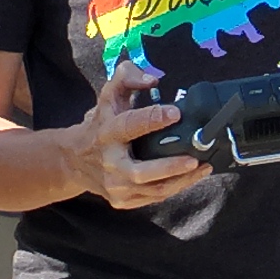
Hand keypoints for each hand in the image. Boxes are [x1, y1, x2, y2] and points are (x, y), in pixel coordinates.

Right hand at [61, 61, 204, 210]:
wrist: (75, 160)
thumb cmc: (100, 124)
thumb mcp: (109, 95)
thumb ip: (127, 77)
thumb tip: (152, 80)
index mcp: (107, 133)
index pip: (129, 125)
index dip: (152, 119)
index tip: (176, 113)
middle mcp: (110, 163)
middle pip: (140, 172)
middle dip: (169, 167)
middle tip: (194, 159)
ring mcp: (115, 186)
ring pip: (153, 190)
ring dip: (182, 181)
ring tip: (204, 167)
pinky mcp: (123, 201)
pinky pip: (154, 197)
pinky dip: (175, 188)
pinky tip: (192, 178)